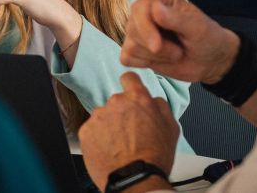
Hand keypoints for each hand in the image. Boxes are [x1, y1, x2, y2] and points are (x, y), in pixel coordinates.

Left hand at [79, 72, 178, 190]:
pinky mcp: (85, 131)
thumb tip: (153, 99)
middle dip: (121, 114)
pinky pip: (91, 130)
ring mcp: (99, 116)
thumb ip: (160, 106)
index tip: (129, 92)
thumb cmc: (154, 157)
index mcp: (138, 99)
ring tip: (119, 146)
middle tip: (130, 133)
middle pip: (116, 102)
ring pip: (103, 117)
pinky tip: (109, 150)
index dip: (130, 85)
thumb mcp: (171, 128)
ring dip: (109, 127)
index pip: (129, 78)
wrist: (135, 179)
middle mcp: (116, 103)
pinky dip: (98, 138)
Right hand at [121, 0, 238, 83]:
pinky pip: (126, 58)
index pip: (139, 9)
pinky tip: (161, 60)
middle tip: (178, 51)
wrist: (210, 61)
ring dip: (155, 57)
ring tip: (174, 53)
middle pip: (133, 29)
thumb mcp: (197, 28)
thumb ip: (176, 18)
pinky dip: (144, 64)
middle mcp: (144, 10)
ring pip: (130, 46)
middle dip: (156, 47)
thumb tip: (154, 7)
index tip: (157, 46)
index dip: (146, 29)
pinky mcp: (134, 47)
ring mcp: (137, 29)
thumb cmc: (207, 39)